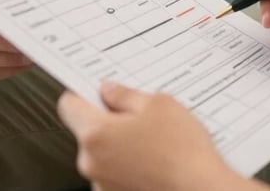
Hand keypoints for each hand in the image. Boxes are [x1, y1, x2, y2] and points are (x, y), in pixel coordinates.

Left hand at [58, 82, 262, 190]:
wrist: (200, 189)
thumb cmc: (181, 150)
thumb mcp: (157, 104)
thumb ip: (125, 95)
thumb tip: (109, 91)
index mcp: (96, 134)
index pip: (68, 105)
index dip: (82, 93)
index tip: (95, 89)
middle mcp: (91, 163)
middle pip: (88, 131)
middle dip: (109, 120)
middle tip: (139, 114)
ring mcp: (102, 184)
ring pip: (102, 152)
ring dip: (120, 144)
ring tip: (153, 140)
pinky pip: (114, 172)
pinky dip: (128, 164)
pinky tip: (153, 159)